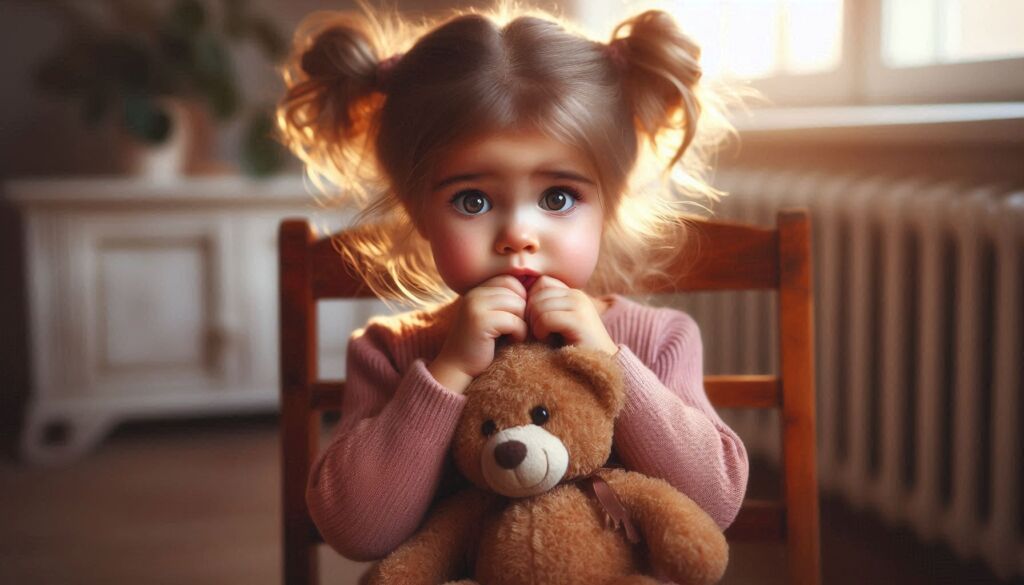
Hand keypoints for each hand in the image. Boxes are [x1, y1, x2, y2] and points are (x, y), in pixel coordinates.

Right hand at [428, 275, 527, 393]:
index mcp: (477, 290)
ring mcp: (476, 306)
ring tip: (514, 334)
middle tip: (517, 327)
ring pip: (518, 304)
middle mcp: (475, 294)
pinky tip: (511, 341)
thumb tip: (536, 287)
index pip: (510, 280)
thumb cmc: (481, 344)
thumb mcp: (492, 317)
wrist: (457, 368)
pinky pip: (514, 321)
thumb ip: (506, 302)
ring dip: (522, 322)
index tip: (518, 316)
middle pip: (516, 290)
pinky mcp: (480, 322)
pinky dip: (519, 333)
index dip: (521, 297)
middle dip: (523, 310)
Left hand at [525, 276, 617, 354]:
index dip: (531, 302)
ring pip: (538, 305)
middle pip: (536, 293)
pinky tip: (547, 342)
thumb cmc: (570, 349)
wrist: (600, 368)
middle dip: (530, 315)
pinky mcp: (579, 320)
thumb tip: (516, 301)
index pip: (540, 283)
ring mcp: (579, 305)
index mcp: (571, 293)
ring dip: (535, 325)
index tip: (535, 323)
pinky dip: (541, 332)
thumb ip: (542, 310)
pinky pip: (546, 318)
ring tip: (545, 339)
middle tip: (538, 334)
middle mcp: (577, 295)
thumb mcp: (556, 325)